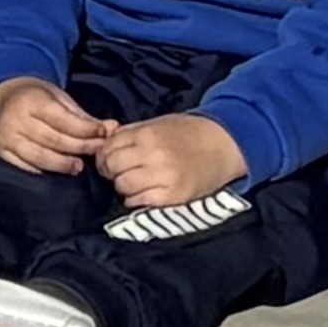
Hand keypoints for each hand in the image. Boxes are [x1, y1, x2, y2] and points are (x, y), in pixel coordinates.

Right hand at [0, 78, 103, 174]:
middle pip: (53, 140)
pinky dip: (44, 171)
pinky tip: (58, 171)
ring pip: (40, 156)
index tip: (103, 134)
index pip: (63, 120)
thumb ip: (85, 117)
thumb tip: (113, 128)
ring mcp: (5, 138)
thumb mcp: (61, 100)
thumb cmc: (40, 100)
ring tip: (79, 166)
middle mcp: (14, 119)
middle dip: (79, 147)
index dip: (86, 129)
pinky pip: (26, 167)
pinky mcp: (1, 153)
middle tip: (97, 153)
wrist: (7, 98)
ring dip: (63, 164)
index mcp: (31, 100)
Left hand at [94, 106, 248, 211]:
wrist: (224, 145)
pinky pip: (140, 202)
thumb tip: (103, 141)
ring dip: (123, 186)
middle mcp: (153, 155)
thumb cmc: (187, 133)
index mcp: (146, 135)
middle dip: (111, 171)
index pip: (108, 149)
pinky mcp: (175, 196)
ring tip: (133, 182)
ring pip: (123, 187)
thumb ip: (128, 133)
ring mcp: (165, 177)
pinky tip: (143, 193)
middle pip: (112, 168)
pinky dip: (136, 200)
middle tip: (119, 172)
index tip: (109, 159)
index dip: (104, 156)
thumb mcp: (155, 124)